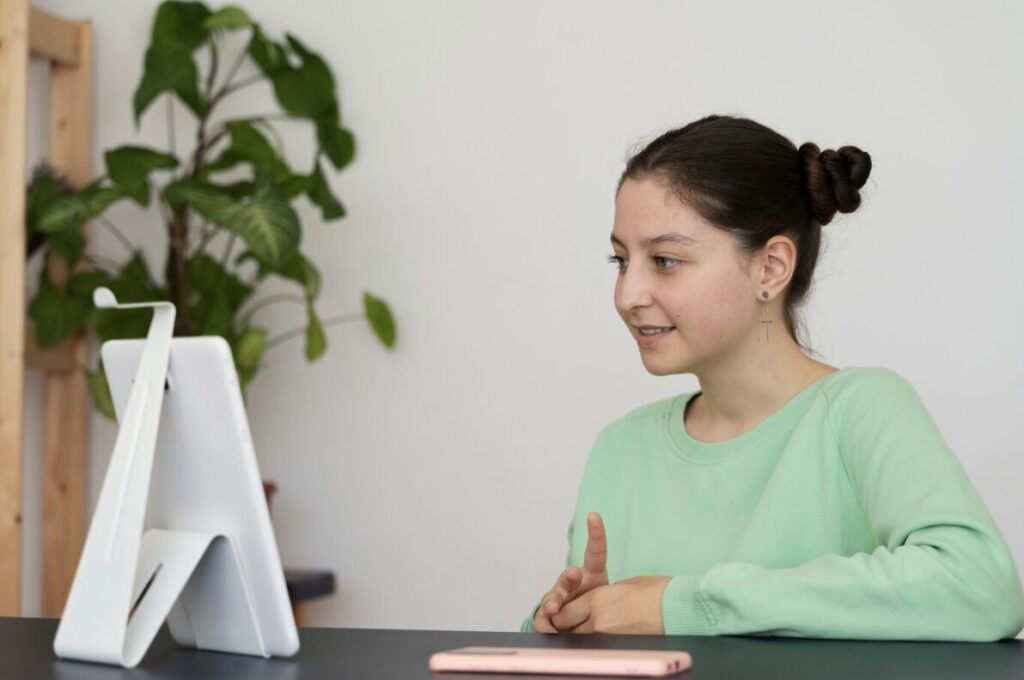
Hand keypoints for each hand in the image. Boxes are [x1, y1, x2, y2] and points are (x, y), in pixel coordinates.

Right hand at [532, 512, 608, 632]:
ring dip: (553, 601)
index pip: (596, 551)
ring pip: (554, 597)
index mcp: (593, 574)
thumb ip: (609, 595)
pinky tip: (549, 631)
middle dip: (571, 575)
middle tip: (574, 574)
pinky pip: (544, 617)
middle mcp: (573, 581)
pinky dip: (546, 625)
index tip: (594, 516)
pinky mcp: (548, 611)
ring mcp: (559, 596)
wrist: (578, 621)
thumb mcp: (608, 598)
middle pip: (570, 576)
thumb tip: (609, 604)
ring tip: (553, 609)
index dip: (596, 534)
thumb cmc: (599, 604)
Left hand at [550, 575, 670, 634]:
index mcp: (597, 598)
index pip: (564, 612)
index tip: (562, 616)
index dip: (560, 615)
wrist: (678, 607)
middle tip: (568, 627)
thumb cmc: (658, 591)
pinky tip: (602, 640)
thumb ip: (608, 593)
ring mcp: (607, 635)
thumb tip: (603, 601)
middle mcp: (597, 618)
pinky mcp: (619, 646)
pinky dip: (596, 643)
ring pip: (581, 640)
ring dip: (581, 636)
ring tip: (586, 632)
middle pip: (568, 629)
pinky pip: (599, 646)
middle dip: (566, 628)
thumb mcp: (627, 584)